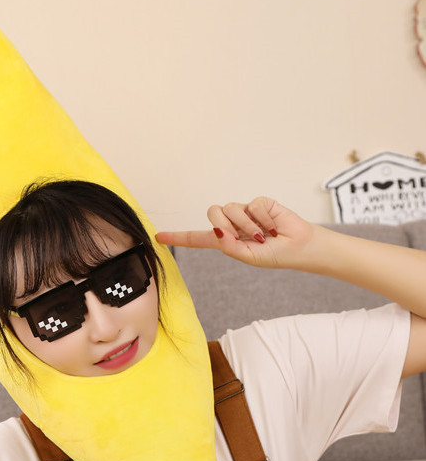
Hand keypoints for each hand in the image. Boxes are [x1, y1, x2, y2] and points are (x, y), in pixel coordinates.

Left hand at [156, 196, 318, 270]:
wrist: (300, 247)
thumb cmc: (275, 255)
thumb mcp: (249, 256)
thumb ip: (230, 246)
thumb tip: (217, 231)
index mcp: (225, 240)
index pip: (197, 238)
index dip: (178, 237)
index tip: (159, 237)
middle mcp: (232, 224)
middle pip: (213, 213)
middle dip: (225, 224)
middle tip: (244, 236)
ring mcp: (245, 213)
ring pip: (231, 208)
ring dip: (249, 225)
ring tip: (264, 235)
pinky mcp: (259, 203)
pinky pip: (252, 204)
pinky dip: (263, 218)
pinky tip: (273, 226)